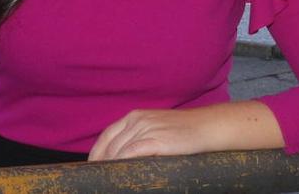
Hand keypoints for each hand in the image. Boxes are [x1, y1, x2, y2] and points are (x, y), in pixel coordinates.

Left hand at [87, 102, 284, 161]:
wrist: (206, 127)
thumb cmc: (183, 131)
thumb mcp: (156, 128)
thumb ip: (138, 137)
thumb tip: (123, 156)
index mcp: (134, 116)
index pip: (107, 135)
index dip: (96, 152)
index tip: (91, 167)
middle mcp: (137, 121)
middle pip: (110, 145)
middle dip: (101, 164)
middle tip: (97, 180)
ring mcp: (146, 130)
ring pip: (119, 151)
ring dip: (111, 168)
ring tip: (107, 182)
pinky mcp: (156, 141)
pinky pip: (132, 154)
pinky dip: (123, 164)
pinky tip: (119, 175)